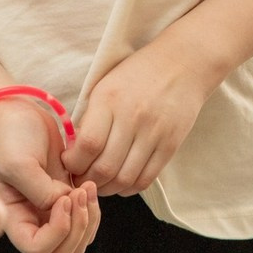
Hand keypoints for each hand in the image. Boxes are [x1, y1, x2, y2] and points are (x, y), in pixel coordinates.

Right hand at [0, 99, 99, 252]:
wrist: (21, 115)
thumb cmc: (13, 137)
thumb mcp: (19, 163)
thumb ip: (40, 191)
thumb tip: (64, 205)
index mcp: (14, 218)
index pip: (36, 249)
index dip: (56, 232)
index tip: (63, 198)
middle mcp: (32, 222)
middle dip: (76, 229)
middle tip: (79, 193)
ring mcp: (50, 213)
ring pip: (77, 243)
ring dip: (88, 220)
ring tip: (88, 187)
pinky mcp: (66, 200)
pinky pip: (86, 222)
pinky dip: (93, 209)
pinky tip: (91, 184)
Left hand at [62, 40, 209, 196]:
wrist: (183, 63)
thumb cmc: (139, 73)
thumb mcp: (107, 85)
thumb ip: (92, 117)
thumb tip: (75, 151)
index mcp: (110, 99)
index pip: (88, 144)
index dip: (74, 163)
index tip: (69, 163)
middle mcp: (132, 117)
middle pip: (104, 168)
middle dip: (87, 181)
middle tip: (82, 179)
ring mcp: (154, 133)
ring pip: (124, 179)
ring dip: (107, 189)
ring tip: (100, 184)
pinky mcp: (170, 145)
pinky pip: (146, 178)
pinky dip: (129, 188)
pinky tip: (121, 183)